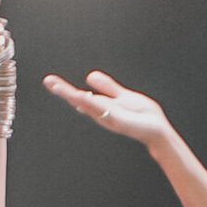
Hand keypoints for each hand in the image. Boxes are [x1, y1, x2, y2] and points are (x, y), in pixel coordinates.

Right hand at [45, 69, 172, 150]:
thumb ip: (108, 87)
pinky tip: (81, 97)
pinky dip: (92, 105)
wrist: (158, 130)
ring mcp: (108, 117)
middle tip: (48, 81)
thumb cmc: (143, 116)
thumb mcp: (122, 96)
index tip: (50, 81)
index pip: (80, 95)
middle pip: (79, 100)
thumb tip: (90, 75)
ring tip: (57, 86)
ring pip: (87, 105)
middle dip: (63, 91)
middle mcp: (102, 113)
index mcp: (102, 106)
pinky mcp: (118, 121)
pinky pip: (102, 111)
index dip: (65, 89)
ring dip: (73, 96)